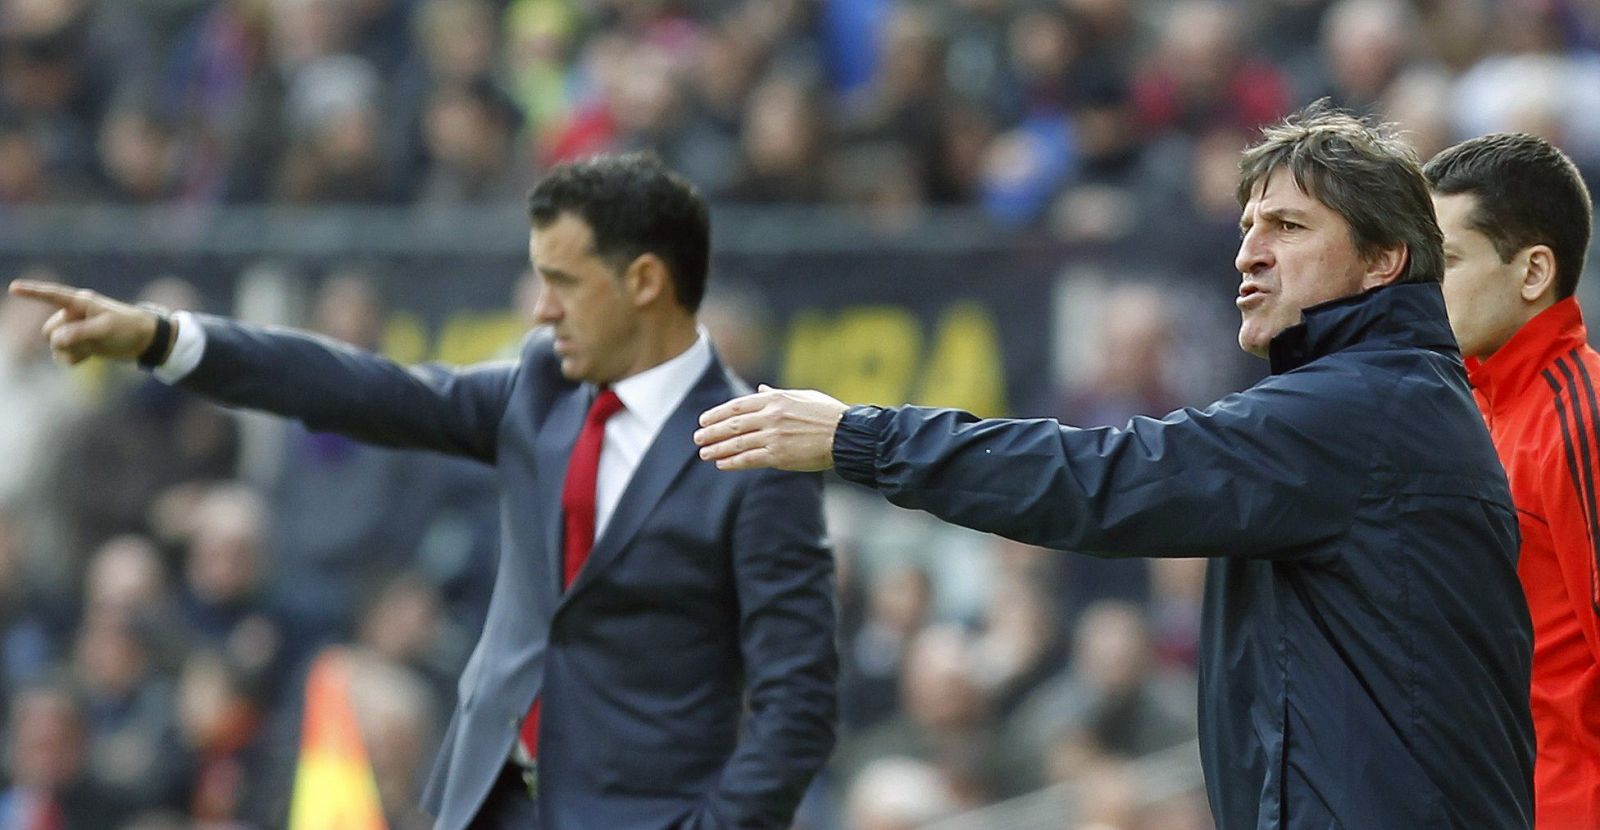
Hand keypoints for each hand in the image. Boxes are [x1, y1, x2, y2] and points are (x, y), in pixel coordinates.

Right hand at [7, 279, 160, 365]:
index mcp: (80, 303)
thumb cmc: (127, 328)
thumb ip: (79, 333)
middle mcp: (74, 315)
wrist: (144, 340)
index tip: (14, 288)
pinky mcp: (80, 344)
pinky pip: (63, 356)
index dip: (32, 292)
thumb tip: (55, 341)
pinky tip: (89, 356)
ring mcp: (75, 330)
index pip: (52, 295)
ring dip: (70, 351)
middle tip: (87, 341)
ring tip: (92, 348)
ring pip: (55, 345)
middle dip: (63, 340)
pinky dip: (73, 359)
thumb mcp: (105, 329)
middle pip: (49, 331)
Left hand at [694, 385, 847, 471]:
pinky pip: (749, 459)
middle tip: (697, 438)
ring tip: (703, 453)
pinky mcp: (779, 455)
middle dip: (712, 432)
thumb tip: (762, 390)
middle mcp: (771, 416)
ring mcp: (774, 436)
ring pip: (737, 443)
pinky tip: (721, 463)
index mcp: (775, 399)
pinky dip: (733, 461)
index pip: (737, 405)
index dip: (717, 414)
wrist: (846, 434)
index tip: (703, 420)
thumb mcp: (802, 396)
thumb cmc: (828, 414)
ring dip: (717, 448)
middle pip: (733, 424)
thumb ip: (778, 394)